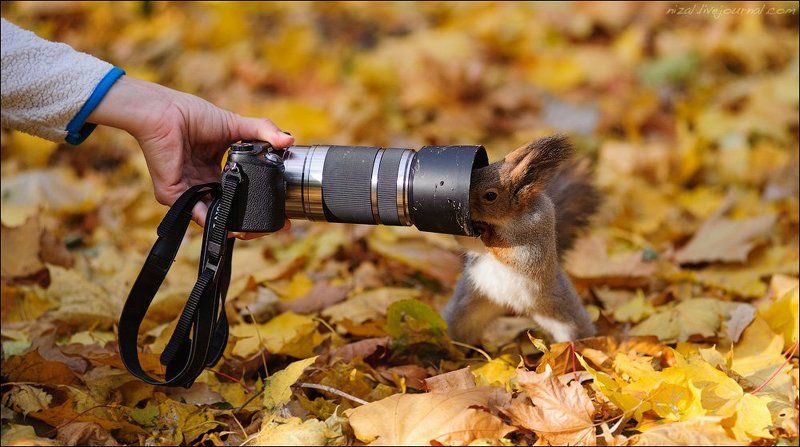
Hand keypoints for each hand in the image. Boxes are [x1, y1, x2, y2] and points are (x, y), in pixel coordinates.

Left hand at [88, 76, 292, 236]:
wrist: (165, 113)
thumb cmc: (194, 115)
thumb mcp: (236, 125)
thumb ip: (263, 132)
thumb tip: (290, 141)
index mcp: (219, 170)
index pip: (242, 193)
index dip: (261, 202)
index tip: (283, 213)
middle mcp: (205, 183)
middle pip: (231, 209)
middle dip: (251, 220)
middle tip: (274, 226)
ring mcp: (190, 191)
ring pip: (216, 217)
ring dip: (235, 226)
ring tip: (253, 229)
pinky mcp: (175, 195)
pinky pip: (196, 214)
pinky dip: (213, 221)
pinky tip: (231, 225)